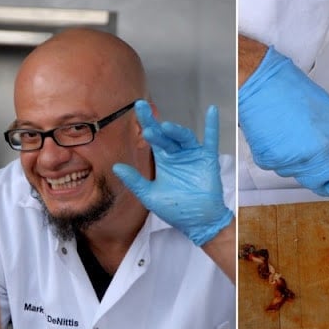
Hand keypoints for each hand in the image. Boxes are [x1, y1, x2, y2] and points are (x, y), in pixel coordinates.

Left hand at [113, 101, 232, 246]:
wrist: (198, 222)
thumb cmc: (176, 209)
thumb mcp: (150, 195)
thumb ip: (135, 181)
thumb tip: (115, 166)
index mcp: (163, 159)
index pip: (153, 137)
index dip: (146, 122)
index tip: (137, 107)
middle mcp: (177, 153)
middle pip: (166, 135)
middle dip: (156, 126)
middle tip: (146, 116)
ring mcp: (193, 155)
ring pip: (184, 137)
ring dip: (176, 131)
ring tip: (166, 128)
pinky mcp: (208, 159)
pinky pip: (211, 140)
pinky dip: (212, 126)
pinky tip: (212, 111)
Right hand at [238, 46, 328, 196]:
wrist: (263, 86)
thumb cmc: (296, 94)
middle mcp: (319, 155)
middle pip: (320, 184)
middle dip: (317, 176)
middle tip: (309, 155)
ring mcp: (294, 162)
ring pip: (297, 174)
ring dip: (296, 162)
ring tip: (290, 135)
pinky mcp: (271, 162)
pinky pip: (278, 167)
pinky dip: (278, 156)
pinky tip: (277, 136)